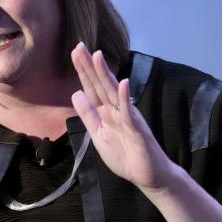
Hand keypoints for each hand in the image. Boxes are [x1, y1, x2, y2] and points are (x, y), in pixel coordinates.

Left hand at [70, 42, 172, 191]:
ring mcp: (128, 117)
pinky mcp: (137, 129)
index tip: (75, 52)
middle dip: (89, 67)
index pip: (92, 88)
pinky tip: (122, 83)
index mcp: (106, 112)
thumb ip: (89, 115)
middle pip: (100, 85)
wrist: (147, 175)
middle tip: (79, 46)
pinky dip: (125, 97)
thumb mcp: (99, 135)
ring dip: (105, 74)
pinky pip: (129, 112)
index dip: (83, 71)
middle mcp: (117, 110)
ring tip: (97, 56)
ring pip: (113, 93)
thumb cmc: (125, 155)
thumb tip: (76, 94)